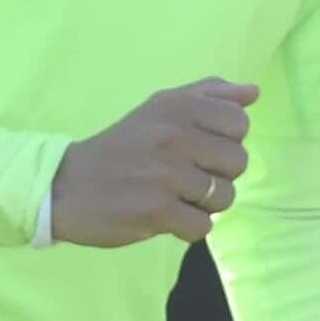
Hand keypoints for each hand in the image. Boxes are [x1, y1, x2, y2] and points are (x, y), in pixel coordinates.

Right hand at [46, 80, 256, 246]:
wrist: (66, 185)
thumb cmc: (122, 147)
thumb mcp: (159, 108)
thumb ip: (207, 95)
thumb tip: (253, 92)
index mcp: (177, 106)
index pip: (239, 122)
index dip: (226, 141)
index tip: (200, 149)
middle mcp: (174, 135)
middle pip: (238, 162)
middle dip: (219, 176)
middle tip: (187, 178)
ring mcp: (165, 174)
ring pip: (225, 196)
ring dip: (205, 205)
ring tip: (177, 199)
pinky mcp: (156, 210)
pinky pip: (203, 226)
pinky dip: (188, 228)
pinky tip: (167, 218)